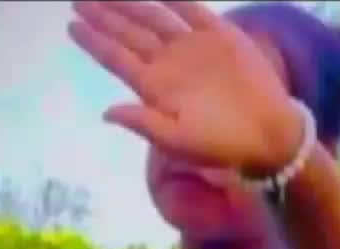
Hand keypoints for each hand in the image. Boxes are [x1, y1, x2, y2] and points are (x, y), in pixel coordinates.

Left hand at [69, 0, 302, 177]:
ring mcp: (191, 47)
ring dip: (129, 3)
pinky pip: (189, 8)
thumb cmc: (223, 144)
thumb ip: (144, 123)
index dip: (94, 42)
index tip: (71, 26)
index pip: (117, 59)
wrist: (268, 133)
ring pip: (153, 17)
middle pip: (129, 34)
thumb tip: (106, 113)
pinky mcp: (217, 35)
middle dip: (104, 15)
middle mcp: (169, 64)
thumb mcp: (179, 141)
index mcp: (155, 89)